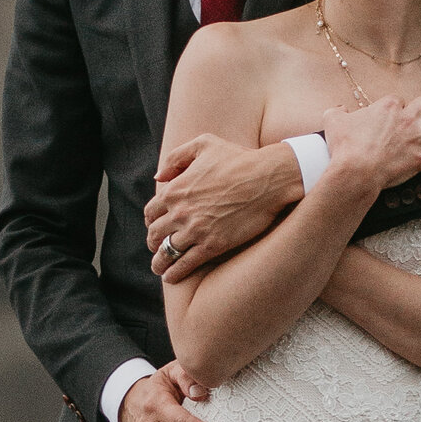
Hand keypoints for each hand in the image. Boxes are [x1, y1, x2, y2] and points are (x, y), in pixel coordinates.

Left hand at [145, 132, 301, 281]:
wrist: (268, 178)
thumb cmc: (239, 158)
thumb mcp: (204, 144)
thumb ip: (176, 158)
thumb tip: (158, 178)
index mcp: (175, 189)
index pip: (151, 212)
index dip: (151, 221)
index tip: (156, 227)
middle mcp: (180, 212)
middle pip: (156, 234)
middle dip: (153, 243)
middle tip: (157, 248)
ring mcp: (196, 230)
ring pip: (167, 252)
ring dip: (160, 262)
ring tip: (160, 268)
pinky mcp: (213, 245)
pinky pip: (186, 264)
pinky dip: (175, 273)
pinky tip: (171, 277)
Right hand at [323, 90, 420, 200]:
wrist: (356, 171)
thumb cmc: (344, 146)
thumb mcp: (333, 121)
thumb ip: (336, 111)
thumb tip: (338, 109)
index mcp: (387, 105)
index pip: (394, 101)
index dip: (389, 111)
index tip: (381, 121)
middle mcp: (407, 117)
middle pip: (420, 104)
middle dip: (420, 107)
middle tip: (416, 113)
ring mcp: (418, 137)